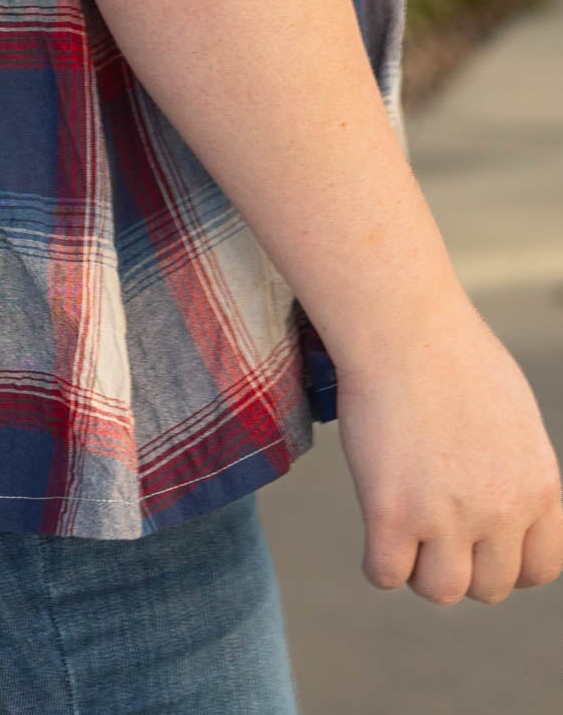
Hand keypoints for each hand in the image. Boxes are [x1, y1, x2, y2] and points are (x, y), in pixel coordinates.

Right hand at [335, 296, 562, 603]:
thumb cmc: (452, 352)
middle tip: (432, 524)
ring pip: (440, 590)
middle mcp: (500, 510)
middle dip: (460, 563)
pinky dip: (378, 560)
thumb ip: (517, 468)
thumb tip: (506, 504)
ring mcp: (445, 516)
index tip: (478, 540)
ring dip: (420, 567)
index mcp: (539, 486)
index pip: (541, 568)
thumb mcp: (514, 415)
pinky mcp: (391, 512)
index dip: (507, 561)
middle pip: (489, 586)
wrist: (402, 324)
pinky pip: (386, 573)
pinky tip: (375, 523)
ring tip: (403, 526)